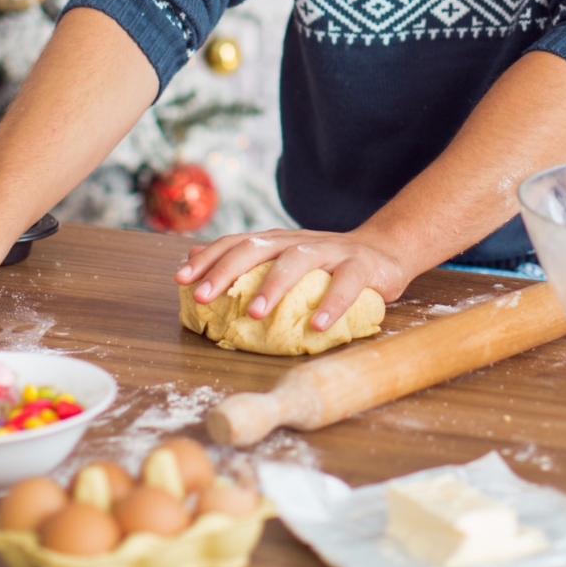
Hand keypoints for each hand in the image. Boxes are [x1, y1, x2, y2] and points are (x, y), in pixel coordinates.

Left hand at [174, 228, 409, 331]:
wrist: (385, 250)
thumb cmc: (326, 264)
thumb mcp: (284, 258)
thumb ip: (245, 258)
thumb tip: (194, 256)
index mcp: (277, 241)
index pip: (236, 243)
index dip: (208, 259)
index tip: (180, 278)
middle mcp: (299, 241)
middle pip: (257, 247)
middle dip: (227, 270)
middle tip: (204, 296)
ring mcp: (331, 251)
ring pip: (297, 260)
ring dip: (273, 286)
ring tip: (254, 313)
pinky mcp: (362, 266)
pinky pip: (345, 283)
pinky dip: (331, 303)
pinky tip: (317, 325)